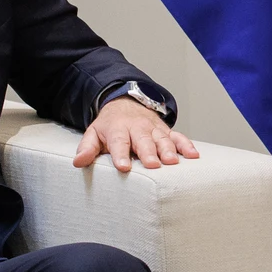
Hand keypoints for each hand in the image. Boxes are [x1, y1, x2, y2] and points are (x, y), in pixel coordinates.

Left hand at [74, 96, 199, 171]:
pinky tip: (193, 155)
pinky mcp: (165, 130)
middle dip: (149, 153)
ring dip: (169, 150)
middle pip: (144, 141)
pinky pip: (178, 137)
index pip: (119, 142)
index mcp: (118, 129)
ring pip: (162, 139)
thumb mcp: (94, 134)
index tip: (123, 167)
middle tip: (153, 165)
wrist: (125, 104)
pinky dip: (186, 144)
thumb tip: (78, 162)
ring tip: (173, 162)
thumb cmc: (109, 126)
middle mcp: (137, 128)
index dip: (121, 154)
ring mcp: (153, 129)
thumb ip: (87, 148)